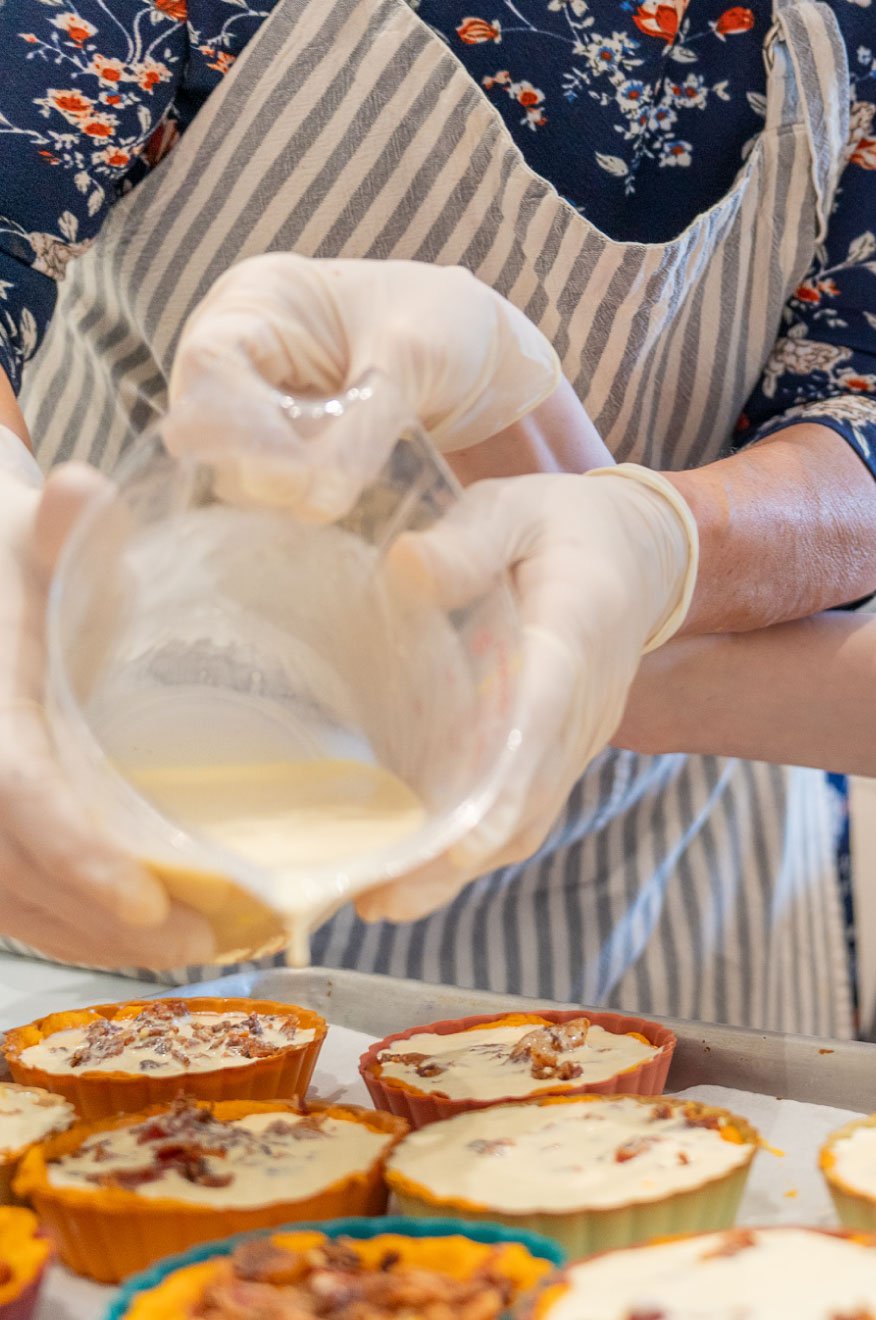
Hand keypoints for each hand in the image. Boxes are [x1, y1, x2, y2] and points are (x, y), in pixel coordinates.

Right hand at [0, 446, 214, 966]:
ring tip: (192, 950)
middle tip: (212, 941)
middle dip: (103, 919)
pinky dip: (60, 924)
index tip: (147, 900)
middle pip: (12, 871)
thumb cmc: (8, 561)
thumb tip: (82, 493)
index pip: (16, 793)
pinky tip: (131, 938)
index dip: (75, 852)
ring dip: (89, 936)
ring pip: (2, 898)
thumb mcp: (31, 535)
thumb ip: (62, 528)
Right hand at [166, 253, 561, 519]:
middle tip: (307, 501)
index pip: (210, 361)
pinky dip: (295, 505)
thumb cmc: (450, 324)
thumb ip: (364, 423)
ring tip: (328, 509)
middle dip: (250, 467)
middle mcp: (242, 351)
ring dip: (272, 495)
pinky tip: (331, 520)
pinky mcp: (286, 449)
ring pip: (228, 462)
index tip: (286, 478)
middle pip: (203, 420)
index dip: (236, 424)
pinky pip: (268, 485)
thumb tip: (311, 505)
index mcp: (260, 299)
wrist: (490, 352)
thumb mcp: (414, 358)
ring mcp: (259, 402)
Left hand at [353, 465, 698, 920]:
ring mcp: (577, 736)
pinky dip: (472, 847)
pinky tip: (412, 866)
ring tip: (382, 900)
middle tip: (382, 899)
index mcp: (573, 635)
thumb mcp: (515, 509)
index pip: (543, 721)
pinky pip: (523, 809)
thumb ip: (467, 540)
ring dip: (461, 867)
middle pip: (529, 796)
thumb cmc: (565, 528)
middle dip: (460, 856)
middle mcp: (582, 704)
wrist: (643, 553)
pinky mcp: (561, 752)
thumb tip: (406, 569)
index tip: (462, 843)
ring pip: (526, 817)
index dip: (505, 785)